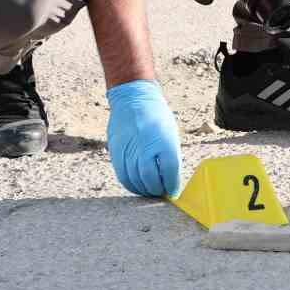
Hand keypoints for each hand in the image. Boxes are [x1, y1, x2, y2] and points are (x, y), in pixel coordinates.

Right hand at [106, 79, 181, 196]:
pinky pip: (123, 176)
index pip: (170, 172)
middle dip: (158, 190)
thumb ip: (170, 156)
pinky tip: (138, 184)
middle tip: (161, 192)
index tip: (173, 190)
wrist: (133, 98)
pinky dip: (131, 185)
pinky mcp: (116, 151)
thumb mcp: (170, 133)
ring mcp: (129, 149)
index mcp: (164, 140)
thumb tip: (170, 180)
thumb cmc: (156, 116)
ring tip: (150, 189)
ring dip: (144, 190)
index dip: (172, 185)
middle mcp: (145, 145)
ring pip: (136, 181)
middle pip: (151, 179)